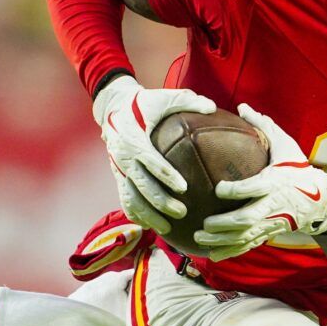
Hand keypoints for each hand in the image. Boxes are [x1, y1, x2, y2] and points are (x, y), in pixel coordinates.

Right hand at [92, 75, 215, 234]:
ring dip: (149, 215)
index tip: (184, 187)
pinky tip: (152, 227)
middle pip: (142, 185)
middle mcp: (122, 156)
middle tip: (183, 212)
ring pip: (131, 198)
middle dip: (161, 201)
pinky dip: (137, 215)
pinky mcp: (117, 176)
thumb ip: (187, 100)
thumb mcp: (163, 97)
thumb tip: (212, 107)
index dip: (166, 175)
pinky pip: (125, 200)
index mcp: (133, 137)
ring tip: (169, 228)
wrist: (113, 108)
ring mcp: (118, 168)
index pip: (150, 160)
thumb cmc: (144, 103)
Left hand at [193, 105, 326, 259]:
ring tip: (200, 238)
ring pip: (245, 236)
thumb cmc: (298, 167)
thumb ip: (263, 125)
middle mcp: (273, 205)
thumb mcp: (285, 145)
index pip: (255, 187)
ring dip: (222, 240)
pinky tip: (211, 255)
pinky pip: (248, 245)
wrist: (321, 199)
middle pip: (247, 218)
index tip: (219, 188)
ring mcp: (271, 222)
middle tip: (204, 223)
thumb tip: (241, 106)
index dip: (237, 190)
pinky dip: (230, 252)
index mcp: (275, 182)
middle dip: (224, 223)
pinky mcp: (269, 233)